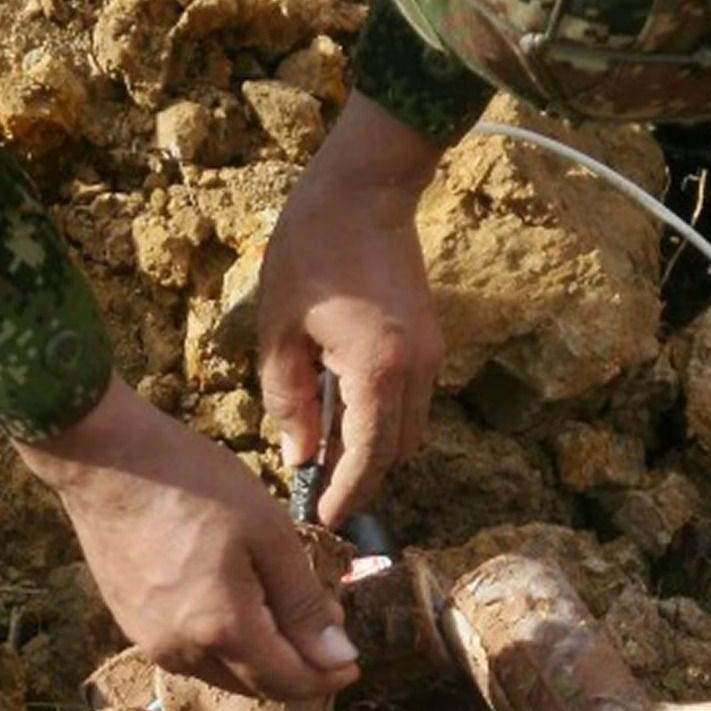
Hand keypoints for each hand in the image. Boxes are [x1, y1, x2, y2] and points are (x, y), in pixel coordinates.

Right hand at [14, 376, 359, 699]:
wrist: (103, 459)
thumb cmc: (194, 483)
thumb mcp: (267, 532)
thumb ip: (303, 601)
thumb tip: (337, 658)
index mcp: (222, 629)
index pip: (287, 681)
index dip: (325, 677)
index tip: (352, 662)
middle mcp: (182, 650)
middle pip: (254, 685)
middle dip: (296, 667)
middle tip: (324, 628)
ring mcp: (148, 638)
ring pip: (220, 670)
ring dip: (258, 655)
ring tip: (283, 609)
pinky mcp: (129, 621)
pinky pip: (188, 650)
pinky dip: (223, 641)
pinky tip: (236, 602)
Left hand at [259, 91, 447, 527]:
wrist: (364, 191)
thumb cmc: (311, 251)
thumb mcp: (279, 329)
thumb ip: (289, 400)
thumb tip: (299, 455)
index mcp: (378, 370)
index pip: (368, 459)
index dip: (346, 497)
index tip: (321, 520)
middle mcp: (417, 371)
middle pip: (396, 454)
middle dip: (360, 480)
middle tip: (315, 491)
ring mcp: (431, 356)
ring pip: (408, 431)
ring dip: (372, 450)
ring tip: (324, 455)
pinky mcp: (431, 341)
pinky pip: (411, 402)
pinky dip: (381, 420)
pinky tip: (341, 413)